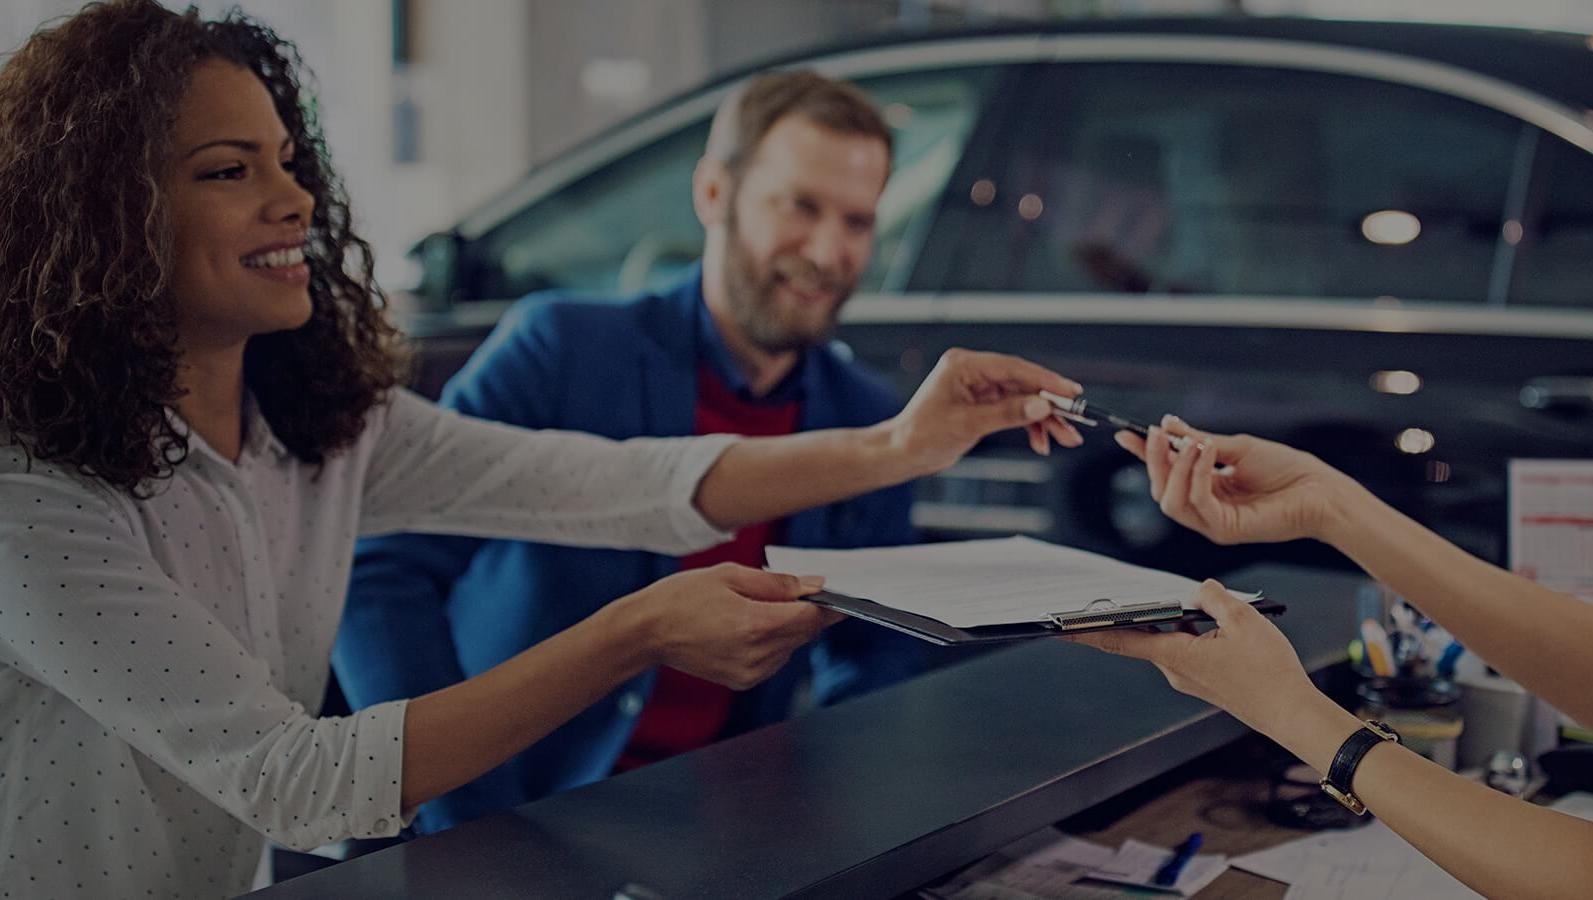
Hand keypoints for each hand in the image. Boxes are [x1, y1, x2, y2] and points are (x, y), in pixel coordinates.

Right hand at [619, 563, 842, 690]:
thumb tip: (813, 585)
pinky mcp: (743, 681)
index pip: (810, 617)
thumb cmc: (682, 597)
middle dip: (807, 612)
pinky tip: (750, 627)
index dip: (828, 605)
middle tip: (797, 592)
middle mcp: (756, 654)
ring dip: (788, 627)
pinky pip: (775, 659)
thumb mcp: (730, 575)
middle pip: (804, 633)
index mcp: (754, 625)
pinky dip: (773, 642)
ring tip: (758, 608)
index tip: (841, 596)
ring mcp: (750, 672)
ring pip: (791, 646)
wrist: (648, 632)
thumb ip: (777, 582)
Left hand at [888, 348, 1082, 473]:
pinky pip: (1015, 410)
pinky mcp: (983, 403)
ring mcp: (979, 387)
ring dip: (1044, 419)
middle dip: (1050, 404)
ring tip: (1066, 439)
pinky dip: (1029, 426)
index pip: (1013, 368)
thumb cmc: (922, 435)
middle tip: (1076, 420)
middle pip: (1023, 383)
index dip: (1045, 380)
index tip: (1071, 392)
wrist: (903, 453)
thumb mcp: (966, 425)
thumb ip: (1006, 414)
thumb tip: (1040, 407)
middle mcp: (974, 371)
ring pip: (1023, 399)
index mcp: (964, 365)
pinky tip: (1041, 442)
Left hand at [1067, 580, 1317, 734]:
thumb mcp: (1244, 620)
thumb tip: (1199, 589)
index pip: (1120, 639)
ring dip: (1177, 621)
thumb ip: (1214, 598)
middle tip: (1120, 595)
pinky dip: (1193, 633)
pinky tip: (1218, 625)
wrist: (1292, 713)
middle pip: (1145, 634)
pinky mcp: (1204, 681)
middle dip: (1138, 613)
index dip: (1087, 632)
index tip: (1060, 627)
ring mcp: (1188, 678)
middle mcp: (1174, 670)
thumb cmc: (1270, 672)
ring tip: (1204, 606)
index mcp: (1175, 655)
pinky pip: (1188, 650)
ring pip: (1171, 640)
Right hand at [1116, 417, 1354, 545]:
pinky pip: (1197, 503)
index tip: (1128, 435)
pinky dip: (1196, 476)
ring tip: (1190, 443)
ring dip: (1174, 469)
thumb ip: (1201, 441)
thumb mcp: (1237, 447)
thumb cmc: (1287, 470)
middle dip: (1154, 460)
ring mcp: (1213, 522)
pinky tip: (1207, 453)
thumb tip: (1170, 426)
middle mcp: (1206, 507)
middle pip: (1161, 490)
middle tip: (1157, 434)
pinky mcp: (1224, 530)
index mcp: (1207, 487)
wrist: (1320, 491)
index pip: (1167, 473)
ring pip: (1171, 502)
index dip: (1146, 455)